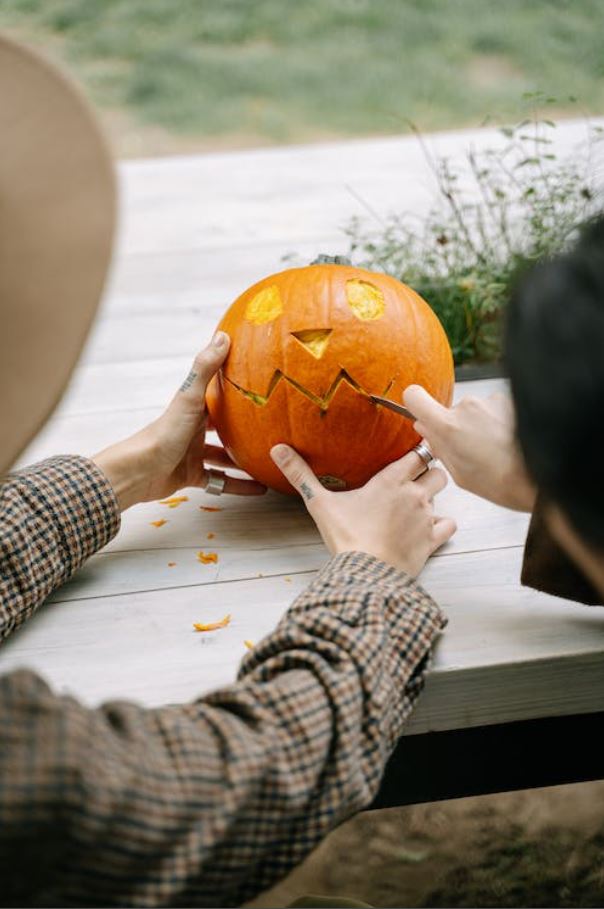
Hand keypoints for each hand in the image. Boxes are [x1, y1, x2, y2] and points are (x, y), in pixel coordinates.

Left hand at [93, 333, 265, 509]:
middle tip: (270, 427)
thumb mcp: (189, 398)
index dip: (235, 389)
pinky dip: (239, 485)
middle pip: (222, 426)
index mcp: (194, 408)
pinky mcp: (192, 475)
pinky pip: (221, 481)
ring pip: (224, 455)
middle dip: (243, 426)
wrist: (140, 472)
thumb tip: (223, 335)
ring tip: (271, 459)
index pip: (216, 395)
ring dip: (244, 458)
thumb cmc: (164, 433)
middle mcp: (193, 429)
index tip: (259, 384)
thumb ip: (205, 368)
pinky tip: (260, 489)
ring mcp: (192, 453)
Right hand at [270, 444, 455, 575]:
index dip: (416, 451)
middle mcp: (414, 495)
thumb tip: (278, 450)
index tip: (409, 454)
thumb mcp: (319, 503)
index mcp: (392, 480)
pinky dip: (442, 525)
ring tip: (417, 502)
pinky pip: (448, 526)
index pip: (418, 452)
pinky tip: (430, 528)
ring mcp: (426, 518)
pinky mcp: (431, 541)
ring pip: (443, 496)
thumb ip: (300, 474)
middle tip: (413, 479)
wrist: (366, 574)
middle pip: (437, 471)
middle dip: (429, 473)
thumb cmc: (346, 537)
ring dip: (433, 497)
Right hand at [403, 385, 535, 511]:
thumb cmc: (500, 482)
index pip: (415, 396)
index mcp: (449, 427)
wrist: (540, 479)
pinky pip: (494, 409)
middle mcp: (468, 407)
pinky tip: (508, 442)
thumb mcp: (459, 473)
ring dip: (480, 426)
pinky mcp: (509, 400)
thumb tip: (424, 427)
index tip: (420, 412)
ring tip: (496, 449)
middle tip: (473, 450)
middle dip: (457, 426)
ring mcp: (490, 401)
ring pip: (474, 411)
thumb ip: (438, 446)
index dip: (415, 403)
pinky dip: (498, 423)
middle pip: (450, 410)